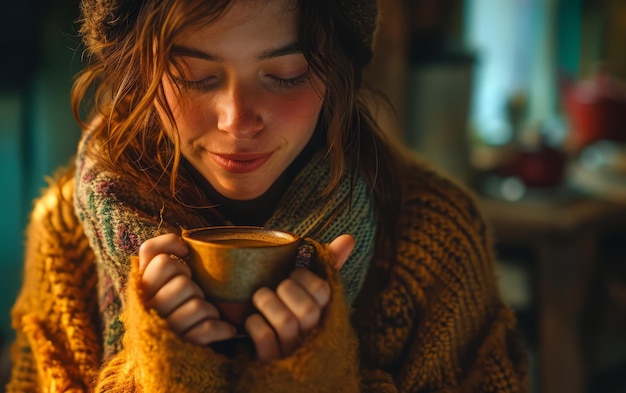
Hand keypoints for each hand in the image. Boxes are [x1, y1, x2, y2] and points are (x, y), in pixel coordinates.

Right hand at [139, 233, 235, 344]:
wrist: (165, 363)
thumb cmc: (170, 312)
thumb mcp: (159, 284)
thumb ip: (160, 260)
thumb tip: (183, 244)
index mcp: (140, 288)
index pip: (154, 255)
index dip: (173, 252)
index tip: (186, 257)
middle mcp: (146, 309)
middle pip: (182, 281)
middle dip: (195, 287)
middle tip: (194, 296)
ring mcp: (163, 330)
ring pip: (197, 306)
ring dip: (209, 310)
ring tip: (206, 315)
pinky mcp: (181, 347)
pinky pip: (207, 329)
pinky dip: (221, 328)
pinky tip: (224, 329)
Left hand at [244, 234, 354, 361]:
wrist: (278, 363)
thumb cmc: (296, 316)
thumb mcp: (313, 294)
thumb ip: (330, 266)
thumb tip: (349, 238)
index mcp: (326, 315)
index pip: (323, 291)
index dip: (304, 277)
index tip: (292, 274)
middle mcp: (313, 336)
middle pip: (306, 309)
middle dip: (284, 290)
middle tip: (275, 288)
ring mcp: (293, 352)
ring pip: (285, 322)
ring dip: (266, 303)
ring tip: (260, 299)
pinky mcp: (271, 363)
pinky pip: (264, 339)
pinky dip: (254, 324)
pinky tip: (252, 321)